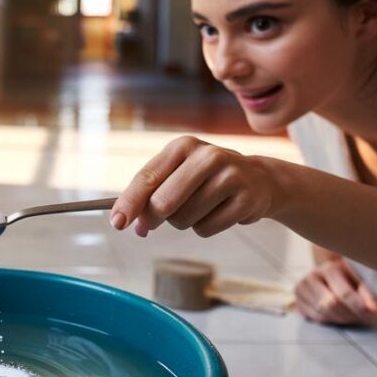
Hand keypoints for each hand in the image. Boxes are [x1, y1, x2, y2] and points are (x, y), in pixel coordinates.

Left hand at [110, 136, 278, 237]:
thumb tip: (133, 225)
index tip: (117, 223)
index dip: (129, 202)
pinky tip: (218, 212)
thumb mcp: (178, 174)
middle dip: (154, 219)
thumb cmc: (206, 178)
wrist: (258, 179)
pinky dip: (205, 228)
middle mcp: (207, 156)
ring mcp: (229, 176)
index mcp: (183, 146)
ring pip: (184, 219)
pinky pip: (206, 229)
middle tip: (158, 220)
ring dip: (184, 222)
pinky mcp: (246, 199)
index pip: (147, 177)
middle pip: (163, 203)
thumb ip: (151, 196)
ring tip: (200, 207)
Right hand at [294, 258, 376, 327]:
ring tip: (350, 316)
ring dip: (339, 319)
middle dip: (348, 315)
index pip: (344, 293)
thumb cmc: (348, 277)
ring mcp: (301, 288)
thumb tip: (373, 310)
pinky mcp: (297, 300)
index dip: (358, 307)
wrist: (330, 274)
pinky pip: (313, 318)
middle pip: (330, 305)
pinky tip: (336, 315)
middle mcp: (311, 276)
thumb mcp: (360, 280)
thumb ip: (367, 293)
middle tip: (360, 317)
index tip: (371, 314)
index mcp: (329, 268)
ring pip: (321, 314)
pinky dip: (327, 320)